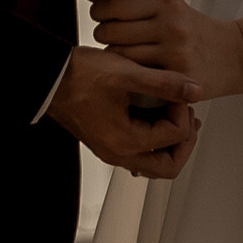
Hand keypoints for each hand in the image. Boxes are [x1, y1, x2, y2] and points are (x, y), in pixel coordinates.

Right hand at [47, 45, 202, 177]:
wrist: (47, 77)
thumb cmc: (79, 76)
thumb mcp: (128, 74)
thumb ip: (166, 84)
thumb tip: (195, 90)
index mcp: (125, 142)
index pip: (174, 138)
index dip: (183, 113)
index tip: (177, 93)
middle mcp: (118, 154)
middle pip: (167, 167)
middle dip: (185, 142)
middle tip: (188, 118)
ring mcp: (111, 150)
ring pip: (154, 162)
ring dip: (170, 142)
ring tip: (177, 114)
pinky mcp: (106, 140)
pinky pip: (139, 152)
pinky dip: (154, 138)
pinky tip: (156, 114)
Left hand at [91, 0, 242, 97]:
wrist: (235, 55)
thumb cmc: (196, 31)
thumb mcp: (168, 9)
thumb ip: (128, 2)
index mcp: (167, 4)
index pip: (116, 4)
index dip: (100, 11)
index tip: (102, 16)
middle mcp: (170, 27)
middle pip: (111, 32)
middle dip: (104, 35)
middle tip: (112, 38)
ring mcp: (174, 54)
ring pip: (120, 56)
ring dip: (115, 57)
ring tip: (125, 55)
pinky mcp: (177, 78)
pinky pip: (136, 76)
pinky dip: (131, 74)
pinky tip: (136, 71)